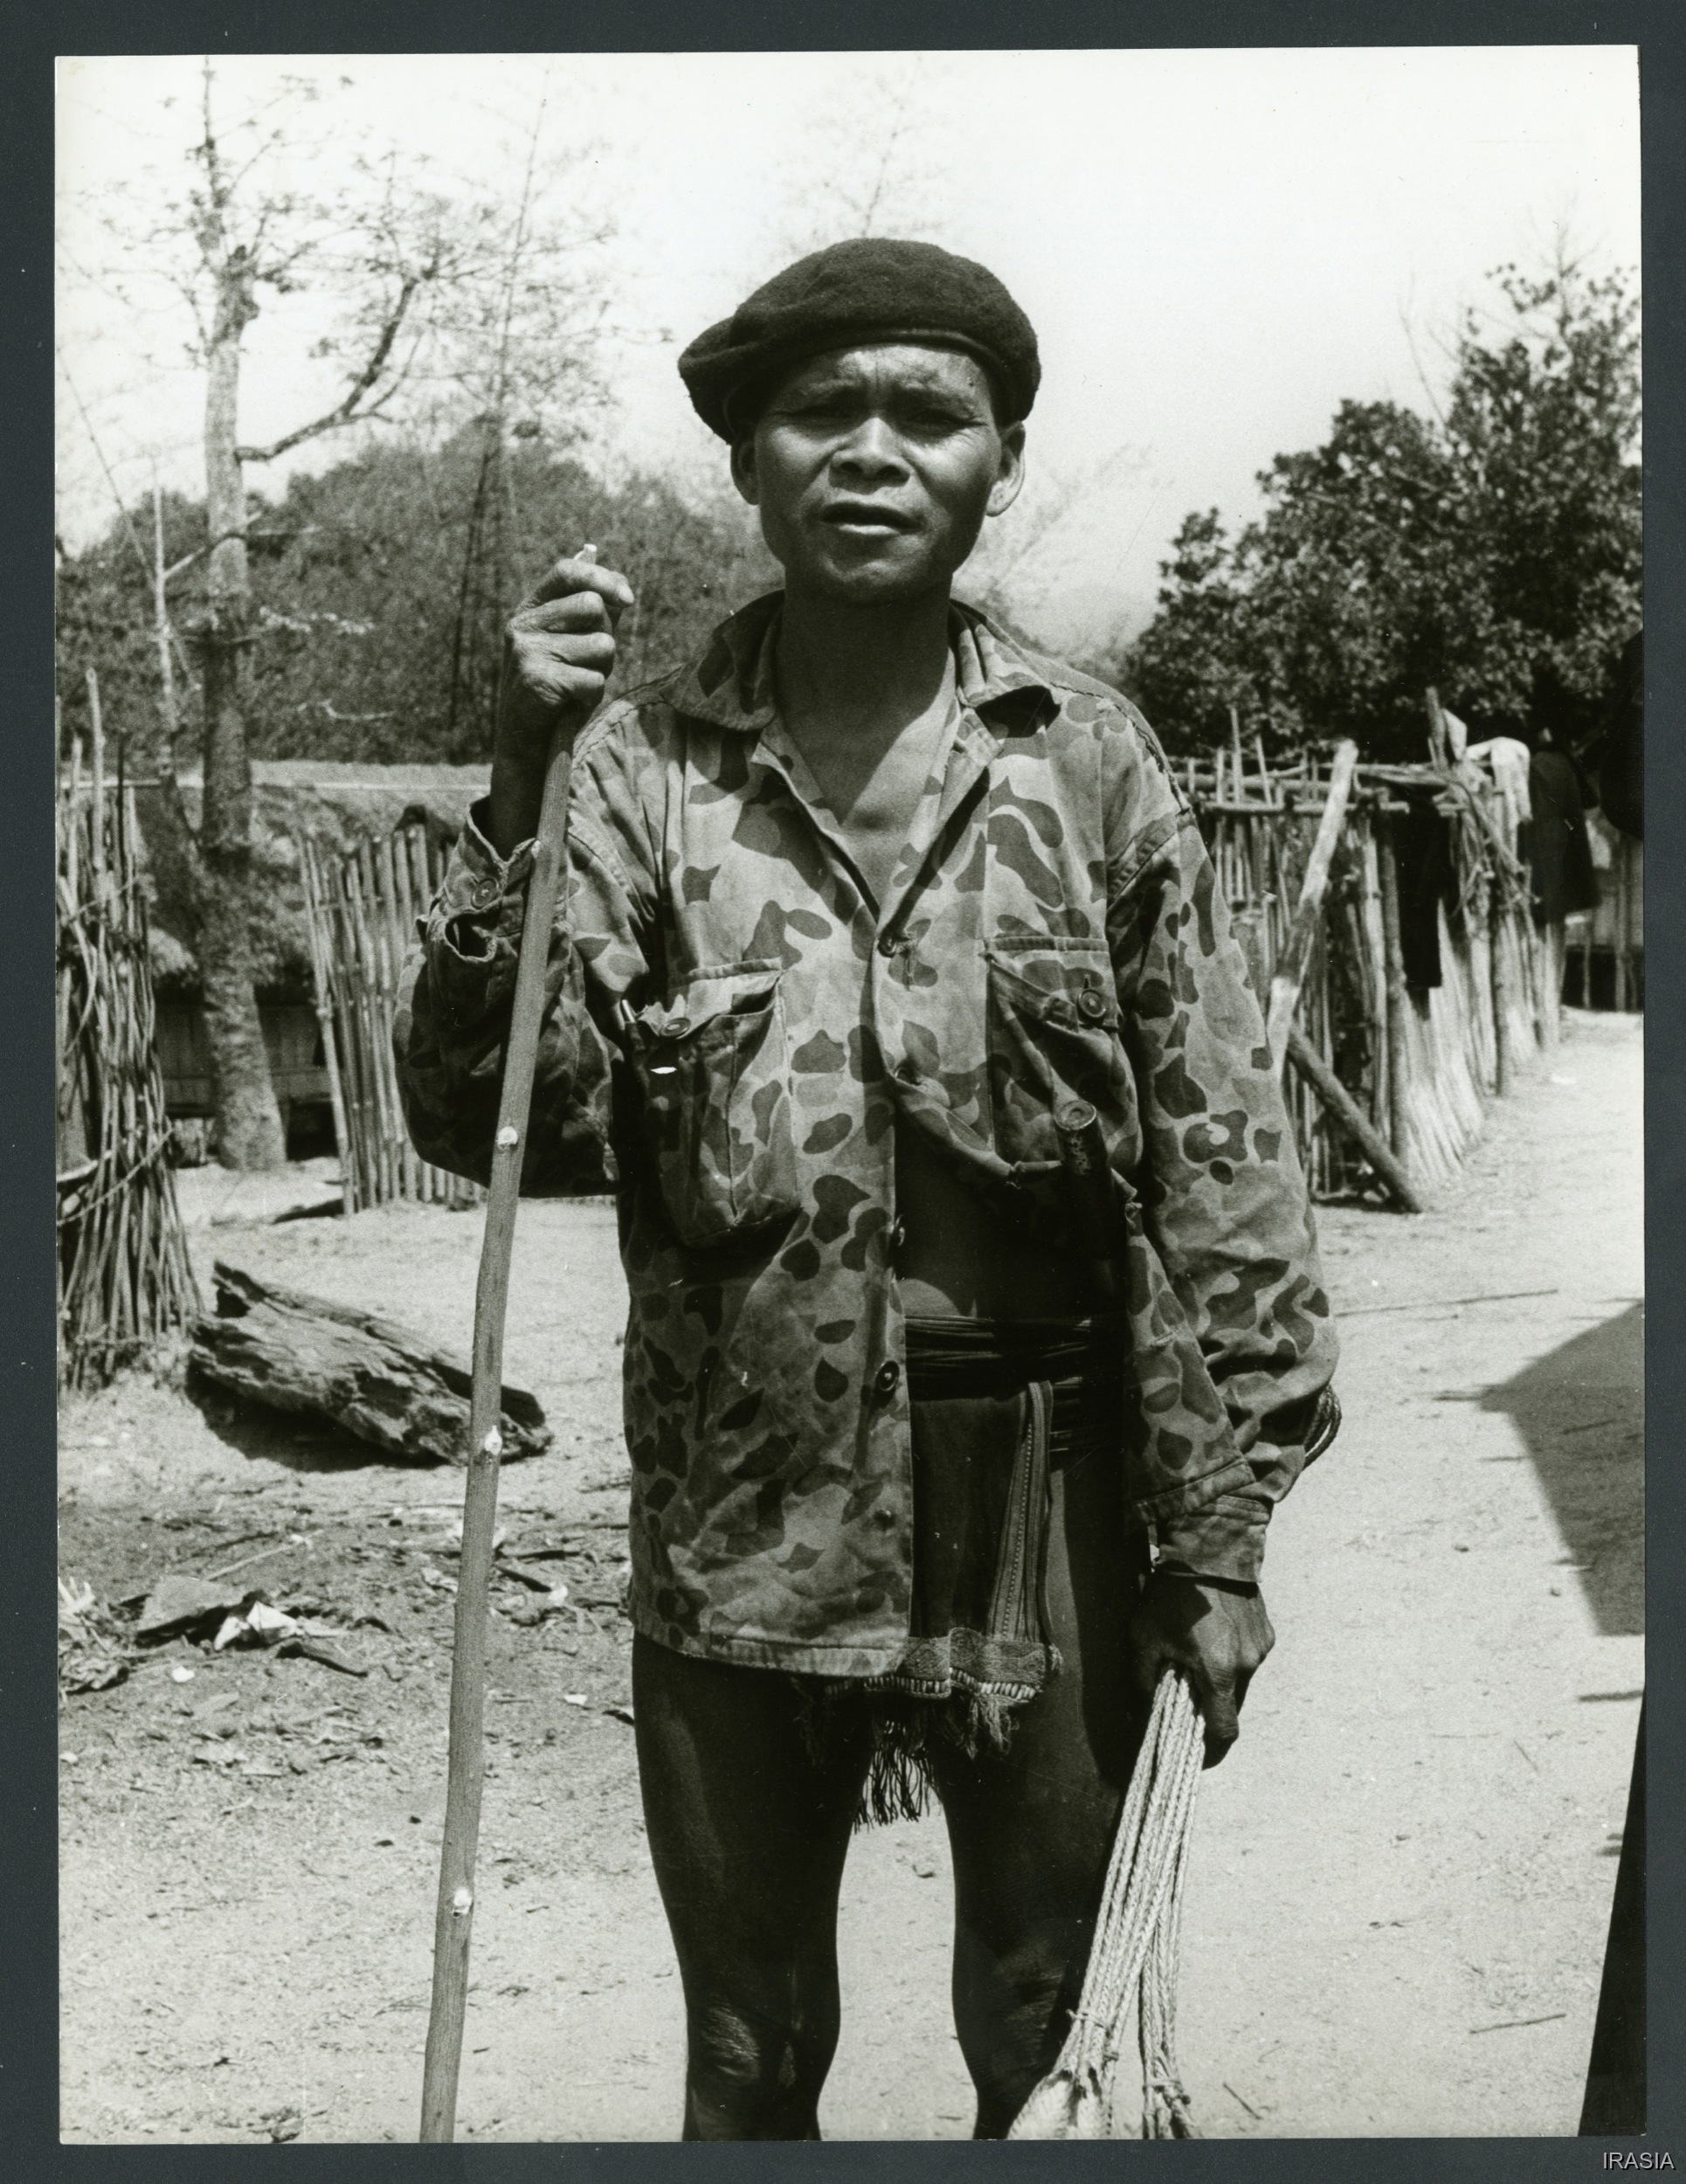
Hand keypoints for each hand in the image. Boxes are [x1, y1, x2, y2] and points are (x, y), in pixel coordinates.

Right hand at [486, 548, 635, 854]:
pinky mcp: (537, 681)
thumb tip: (621, 587)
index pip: (566, 571)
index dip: (602, 578)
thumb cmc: (557, 687)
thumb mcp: (572, 644)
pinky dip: (592, 696)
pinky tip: (571, 703)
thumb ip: (593, 615)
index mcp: (528, 608)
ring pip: (601, 646)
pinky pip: (594, 679)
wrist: (526, 741)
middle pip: (592, 607)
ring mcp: (525, 652)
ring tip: (578, 684)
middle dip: (606, 637)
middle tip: (590, 663)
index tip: (627, 599)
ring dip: (601, 670)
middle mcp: (521, 624)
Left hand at [1126, 1573, 1274, 1767]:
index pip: (1223, 1731)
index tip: (1197, 1754)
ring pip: (1240, 1683)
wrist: (1210, 1547)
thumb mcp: (1144, 1636)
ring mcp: (1261, 1648)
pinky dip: (1231, 1659)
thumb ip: (1143, 1680)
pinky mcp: (1267, 1633)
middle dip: (1209, 1708)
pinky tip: (1212, 1636)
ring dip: (1220, 1681)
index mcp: (1219, 1671)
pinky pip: (1248, 1660)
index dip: (1211, 1750)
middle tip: (1184, 1693)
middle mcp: (1247, 1664)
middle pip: (1230, 1706)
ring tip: (1196, 1657)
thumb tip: (1144, 1711)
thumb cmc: (1172, 1594)